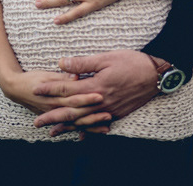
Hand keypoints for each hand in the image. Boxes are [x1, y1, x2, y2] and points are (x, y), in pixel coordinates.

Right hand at [1, 70, 108, 121]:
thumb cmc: (31, 78)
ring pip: (75, 123)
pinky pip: (69, 126)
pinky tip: (92, 133)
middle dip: (93, 115)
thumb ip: (62, 77)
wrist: (15, 88)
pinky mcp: (55, 117)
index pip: (74, 97)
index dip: (87, 97)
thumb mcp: (45, 74)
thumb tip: (76, 76)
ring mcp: (55, 115)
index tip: (100, 96)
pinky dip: (81, 130)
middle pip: (77, 113)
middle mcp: (55, 108)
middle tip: (109, 115)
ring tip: (106, 127)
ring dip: (90, 125)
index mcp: (54, 96)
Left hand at [33, 49, 160, 135]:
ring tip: (52, 132)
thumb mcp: (107, 57)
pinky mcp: (117, 114)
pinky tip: (79, 134)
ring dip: (66, 127)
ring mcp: (109, 111)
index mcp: (96, 87)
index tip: (36, 89)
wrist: (156, 76)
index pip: (67, 90)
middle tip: (36, 122)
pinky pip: (98, 125)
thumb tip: (62, 63)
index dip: (51, 89)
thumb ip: (84, 63)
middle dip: (53, 117)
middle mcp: (100, 103)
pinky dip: (87, 130)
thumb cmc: (133, 62)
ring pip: (83, 122)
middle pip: (72, 112)